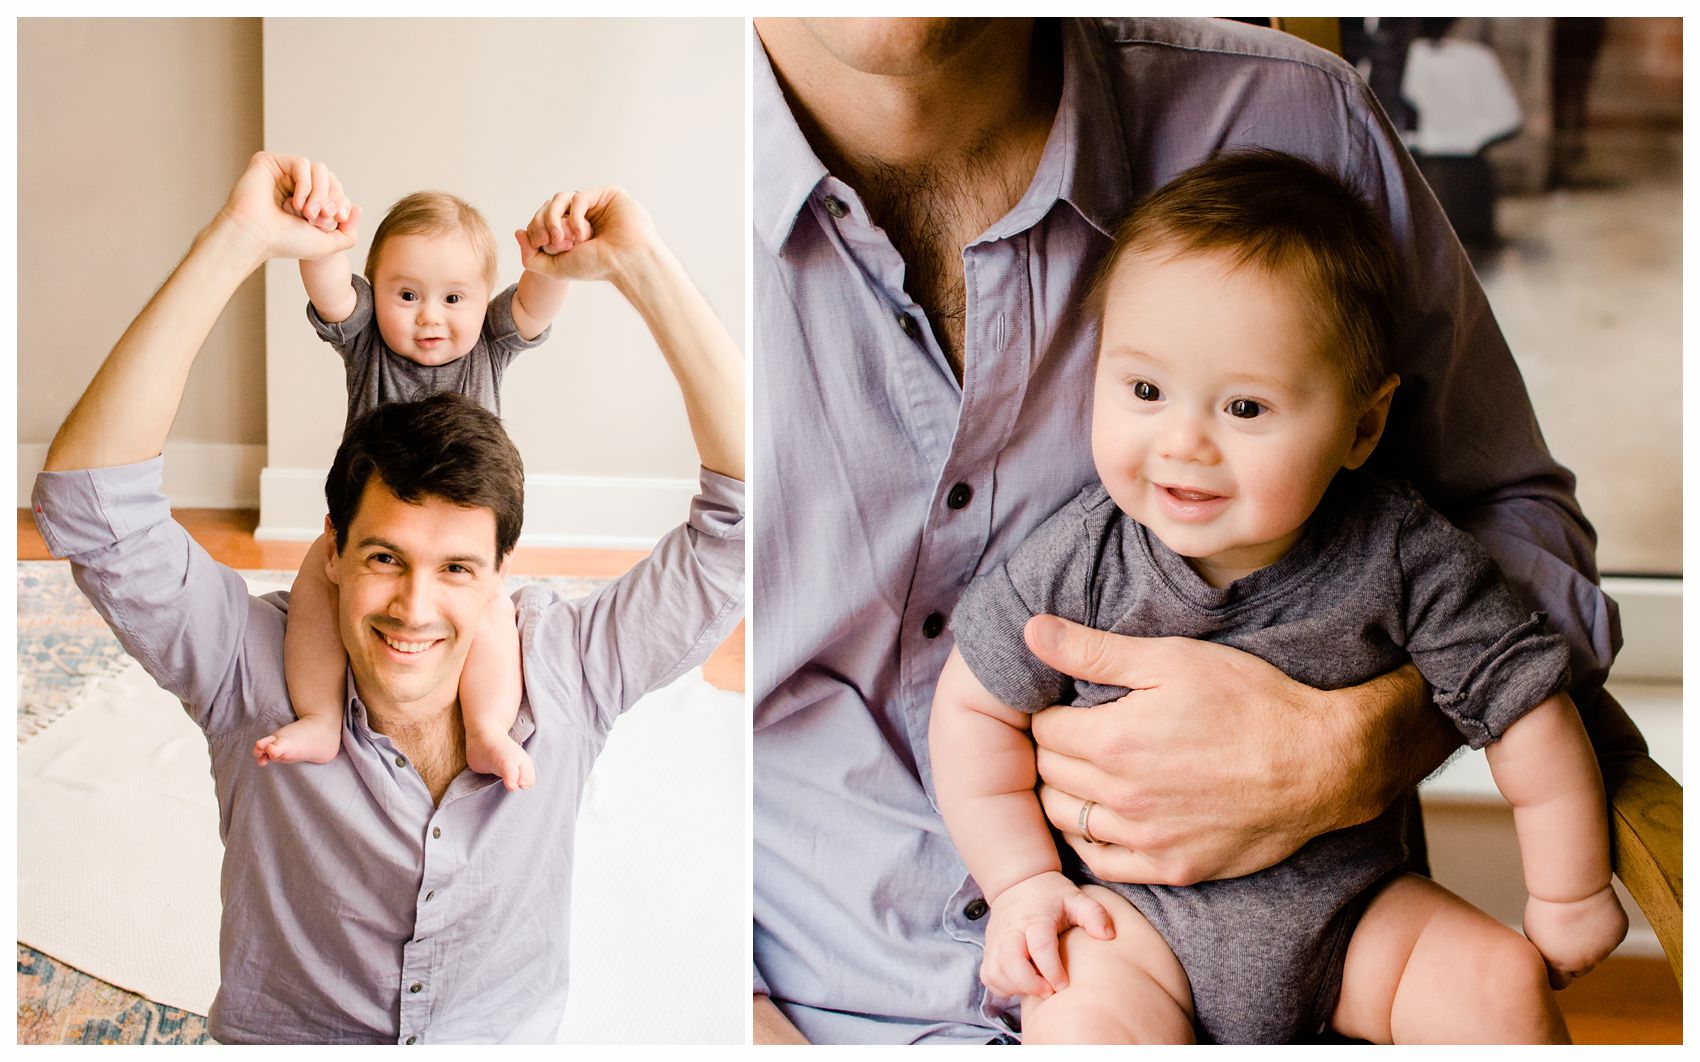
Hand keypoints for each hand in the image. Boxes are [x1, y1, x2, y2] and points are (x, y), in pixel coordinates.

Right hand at [218, 152, 359, 261]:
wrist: (256, 238)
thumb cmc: (285, 243)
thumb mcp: (326, 244)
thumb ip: (348, 233)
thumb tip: (357, 207)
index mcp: (307, 201)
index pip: (336, 191)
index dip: (342, 203)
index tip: (338, 219)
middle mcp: (295, 185)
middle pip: (331, 179)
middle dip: (332, 199)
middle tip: (320, 219)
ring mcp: (282, 173)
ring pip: (319, 169)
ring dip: (320, 193)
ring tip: (309, 214)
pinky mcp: (270, 162)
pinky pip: (302, 163)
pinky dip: (306, 184)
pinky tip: (296, 203)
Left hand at [513, 187, 659, 282]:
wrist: (626, 264)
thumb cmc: (597, 267)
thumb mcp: (555, 268)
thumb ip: (530, 257)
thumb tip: (518, 232)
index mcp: (572, 230)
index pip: (542, 219)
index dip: (536, 229)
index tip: (543, 245)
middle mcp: (583, 215)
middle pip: (548, 207)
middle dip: (543, 224)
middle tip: (552, 242)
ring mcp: (595, 204)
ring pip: (559, 198)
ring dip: (554, 218)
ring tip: (564, 239)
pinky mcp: (607, 194)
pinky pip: (578, 198)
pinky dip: (574, 216)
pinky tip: (583, 234)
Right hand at [979, 871, 1113, 999]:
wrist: (1018, 882)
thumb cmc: (1051, 895)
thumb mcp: (1076, 897)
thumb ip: (1094, 914)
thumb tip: (1108, 936)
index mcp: (1036, 918)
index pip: (1039, 945)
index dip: (1051, 969)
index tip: (1063, 985)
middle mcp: (1012, 931)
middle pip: (1010, 962)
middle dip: (1028, 983)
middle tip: (1049, 992)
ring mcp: (997, 941)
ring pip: (996, 972)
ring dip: (1015, 986)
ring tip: (1037, 987)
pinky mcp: (990, 951)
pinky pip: (989, 976)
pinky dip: (1002, 986)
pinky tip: (1021, 984)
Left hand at [1026, 614, 1349, 885]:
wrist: (1321, 764)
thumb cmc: (1250, 702)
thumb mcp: (1173, 659)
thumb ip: (1094, 650)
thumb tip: (1031, 630)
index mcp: (1114, 741)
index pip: (1043, 729)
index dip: (1050, 711)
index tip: (1065, 703)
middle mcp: (1122, 797)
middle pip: (1049, 773)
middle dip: (1052, 749)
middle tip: (1070, 732)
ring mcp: (1146, 839)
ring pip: (1067, 819)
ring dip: (1064, 792)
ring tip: (1083, 769)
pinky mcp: (1173, 868)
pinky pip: (1103, 863)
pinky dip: (1090, 839)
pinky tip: (1101, 816)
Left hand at [1521, 885, 1628, 989]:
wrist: (1570, 885)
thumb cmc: (1546, 906)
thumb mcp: (1535, 934)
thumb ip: (1546, 954)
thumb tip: (1551, 965)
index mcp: (1560, 964)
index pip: (1560, 982)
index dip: (1556, 971)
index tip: (1553, 960)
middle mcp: (1584, 962)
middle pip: (1580, 969)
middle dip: (1574, 957)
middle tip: (1565, 934)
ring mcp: (1604, 949)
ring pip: (1597, 952)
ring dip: (1590, 941)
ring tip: (1577, 919)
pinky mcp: (1619, 935)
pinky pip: (1611, 937)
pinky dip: (1604, 928)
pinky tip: (1593, 912)